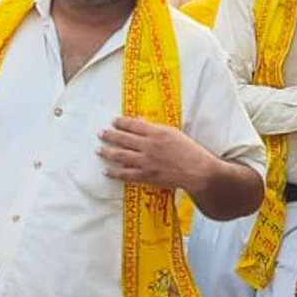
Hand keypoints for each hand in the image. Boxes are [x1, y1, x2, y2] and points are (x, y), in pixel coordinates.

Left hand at [99, 117, 214, 191]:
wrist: (197, 171)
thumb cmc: (189, 151)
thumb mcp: (174, 133)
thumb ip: (156, 128)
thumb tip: (140, 122)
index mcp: (157, 133)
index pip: (134, 125)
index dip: (122, 122)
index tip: (113, 121)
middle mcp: (149, 146)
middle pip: (123, 139)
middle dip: (110, 135)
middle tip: (101, 133)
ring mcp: (145, 161)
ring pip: (120, 155)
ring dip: (108, 152)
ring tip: (99, 150)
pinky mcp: (146, 175)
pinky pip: (125, 174)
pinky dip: (114, 172)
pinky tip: (106, 170)